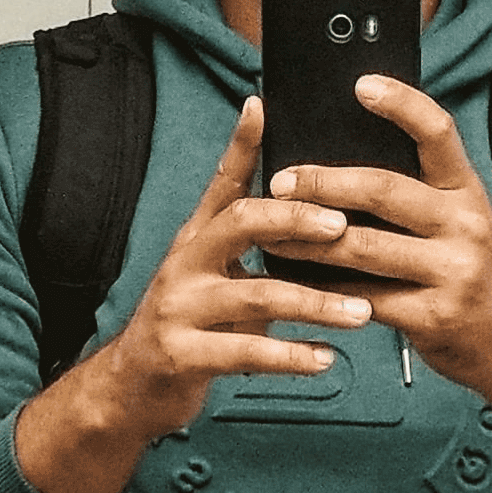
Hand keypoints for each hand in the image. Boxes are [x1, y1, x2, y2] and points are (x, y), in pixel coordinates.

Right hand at [16, 96, 370, 492]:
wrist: (132, 387)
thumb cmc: (191, 324)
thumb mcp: (213, 273)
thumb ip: (250, 245)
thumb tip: (311, 206)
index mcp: (198, 238)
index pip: (222, 181)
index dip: (242, 143)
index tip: (263, 105)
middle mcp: (185, 263)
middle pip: (241, 223)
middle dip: (295, 220)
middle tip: (343, 226)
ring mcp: (180, 308)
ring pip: (256, 296)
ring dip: (314, 304)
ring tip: (360, 311)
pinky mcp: (182, 355)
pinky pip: (245, 353)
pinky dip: (291, 357)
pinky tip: (325, 359)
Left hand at [266, 75, 491, 448]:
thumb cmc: (473, 271)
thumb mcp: (461, 222)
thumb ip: (420, 194)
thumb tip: (344, 159)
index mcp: (468, 192)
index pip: (438, 133)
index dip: (401, 104)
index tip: (361, 84)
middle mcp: (465, 226)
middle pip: (383, 189)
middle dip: (323, 183)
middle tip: (281, 181)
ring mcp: (452, 273)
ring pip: (362, 247)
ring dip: (306, 240)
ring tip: (270, 232)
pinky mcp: (432, 317)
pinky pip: (363, 298)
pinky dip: (322, 289)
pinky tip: (293, 281)